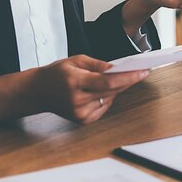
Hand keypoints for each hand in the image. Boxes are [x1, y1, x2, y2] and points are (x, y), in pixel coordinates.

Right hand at [0, 55, 148, 124]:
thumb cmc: (56, 73)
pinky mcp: (82, 120)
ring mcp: (80, 113)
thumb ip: (98, 65)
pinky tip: (99, 92)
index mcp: (75, 82)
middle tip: (139, 71)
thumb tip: (118, 68)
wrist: (37, 91)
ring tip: (112, 80)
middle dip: (127, 81)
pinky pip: (103, 108)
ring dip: (115, 89)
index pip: (108, 82)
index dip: (128, 78)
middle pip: (112, 91)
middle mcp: (77, 99)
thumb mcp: (76, 60)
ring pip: (109, 99)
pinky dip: (106, 99)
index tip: (143, 72)